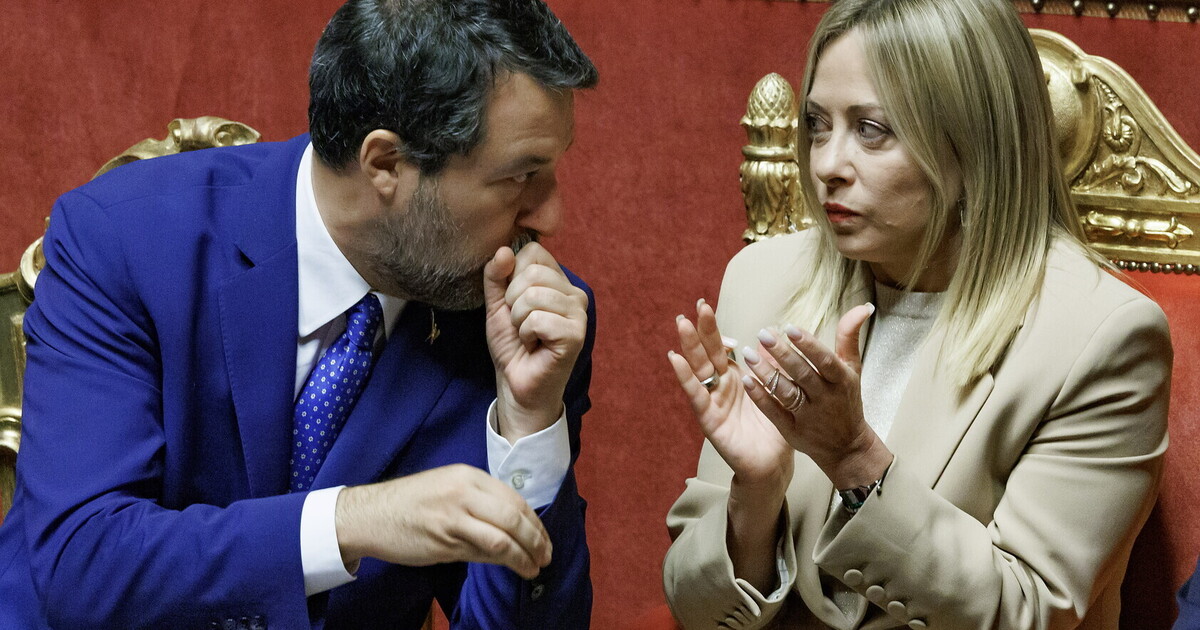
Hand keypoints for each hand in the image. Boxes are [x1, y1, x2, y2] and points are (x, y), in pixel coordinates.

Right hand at [335, 464, 551, 578]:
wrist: (370, 515)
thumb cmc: (410, 502)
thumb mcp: (447, 486)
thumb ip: (479, 500)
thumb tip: (513, 522)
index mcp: (468, 476)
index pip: (514, 499)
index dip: (535, 521)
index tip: (544, 536)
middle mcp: (464, 494)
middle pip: (513, 518)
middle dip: (536, 540)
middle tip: (546, 555)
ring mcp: (454, 519)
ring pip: (502, 540)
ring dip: (524, 556)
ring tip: (535, 568)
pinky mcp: (444, 543)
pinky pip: (481, 554)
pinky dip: (503, 563)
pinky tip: (514, 568)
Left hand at [484, 242, 587, 440]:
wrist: (516, 383)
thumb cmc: (511, 345)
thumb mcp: (496, 304)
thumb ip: (496, 275)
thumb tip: (504, 250)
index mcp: (558, 280)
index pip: (532, 252)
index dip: (511, 277)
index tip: (514, 303)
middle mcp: (574, 292)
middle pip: (531, 273)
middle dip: (512, 302)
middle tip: (520, 324)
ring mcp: (579, 313)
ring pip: (533, 296)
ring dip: (519, 321)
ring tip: (528, 336)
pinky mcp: (576, 334)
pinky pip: (538, 319)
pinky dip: (527, 334)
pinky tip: (536, 346)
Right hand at [668, 299, 792, 494]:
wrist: (773, 464)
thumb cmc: (774, 429)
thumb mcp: (776, 391)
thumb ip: (771, 366)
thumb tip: (771, 336)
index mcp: (736, 378)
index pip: (720, 347)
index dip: (712, 328)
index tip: (704, 304)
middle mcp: (720, 387)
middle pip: (707, 353)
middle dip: (700, 330)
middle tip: (695, 306)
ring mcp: (712, 402)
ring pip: (698, 370)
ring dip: (689, 347)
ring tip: (682, 324)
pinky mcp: (709, 420)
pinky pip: (696, 396)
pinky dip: (685, 377)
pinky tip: (675, 360)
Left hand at [740, 304, 891, 488]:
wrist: (846, 447)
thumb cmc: (847, 399)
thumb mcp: (853, 368)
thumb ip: (850, 337)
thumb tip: (863, 306)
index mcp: (842, 381)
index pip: (825, 361)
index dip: (809, 344)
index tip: (790, 327)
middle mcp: (826, 399)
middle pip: (802, 375)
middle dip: (782, 354)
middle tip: (763, 334)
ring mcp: (809, 417)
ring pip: (786, 393)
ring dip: (766, 373)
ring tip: (748, 353)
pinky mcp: (792, 431)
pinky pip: (774, 412)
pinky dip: (760, 397)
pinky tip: (747, 380)